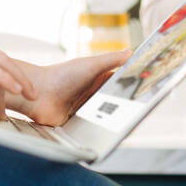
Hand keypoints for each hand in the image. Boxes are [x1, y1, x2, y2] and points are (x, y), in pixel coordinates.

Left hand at [17, 49, 134, 126]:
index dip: (135, 89)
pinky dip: (103, 132)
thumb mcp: (90, 65)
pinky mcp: (81, 126)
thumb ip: (111, 59)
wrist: (37, 94)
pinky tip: (111, 134)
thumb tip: (131, 52)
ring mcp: (88, 111)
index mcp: (100, 80)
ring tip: (129, 124)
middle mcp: (95, 96)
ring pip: (109, 119)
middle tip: (142, 112)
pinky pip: (96, 130)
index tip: (148, 92)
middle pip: (118, 104)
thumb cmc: (60, 76)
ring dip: (116, 121)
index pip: (123, 85)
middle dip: (129, 108)